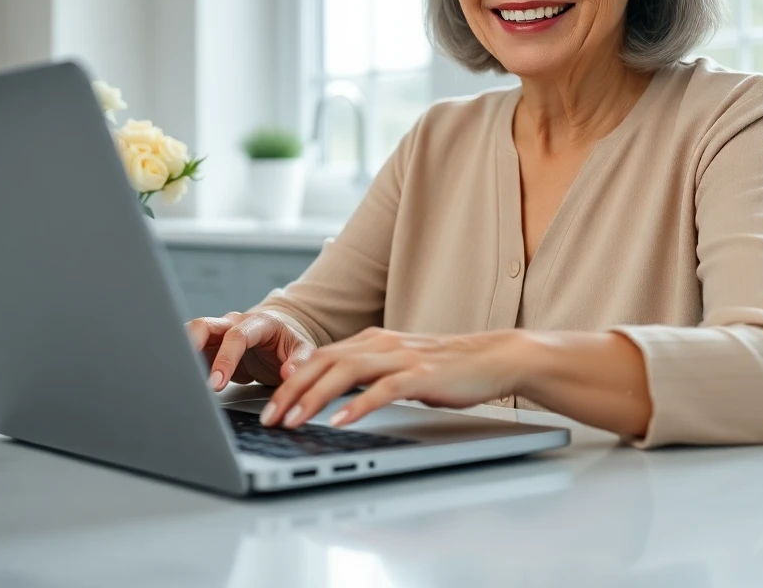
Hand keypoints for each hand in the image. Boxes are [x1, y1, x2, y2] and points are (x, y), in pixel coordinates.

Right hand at [186, 311, 315, 390]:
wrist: (278, 338)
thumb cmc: (288, 343)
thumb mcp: (303, 350)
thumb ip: (300, 360)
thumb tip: (289, 373)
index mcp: (258, 323)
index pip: (236, 336)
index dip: (225, 359)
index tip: (216, 384)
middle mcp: (232, 324)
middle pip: (203, 327)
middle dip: (190, 348)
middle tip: (185, 377)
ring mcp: (216, 334)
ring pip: (189, 336)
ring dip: (179, 354)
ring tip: (171, 378)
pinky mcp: (206, 348)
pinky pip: (188, 352)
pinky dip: (180, 364)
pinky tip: (174, 380)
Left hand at [259, 327, 524, 428]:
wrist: (494, 357)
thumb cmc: (447, 367)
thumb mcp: (398, 366)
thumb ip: (366, 373)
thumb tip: (330, 393)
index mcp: (372, 340)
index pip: (319, 357)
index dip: (289, 380)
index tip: (268, 405)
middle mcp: (381, 344)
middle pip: (324, 362)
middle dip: (291, 390)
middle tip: (269, 417)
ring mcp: (401, 357)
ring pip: (346, 372)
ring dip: (314, 397)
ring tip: (294, 420)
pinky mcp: (422, 375)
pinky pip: (383, 389)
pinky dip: (359, 404)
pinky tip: (342, 421)